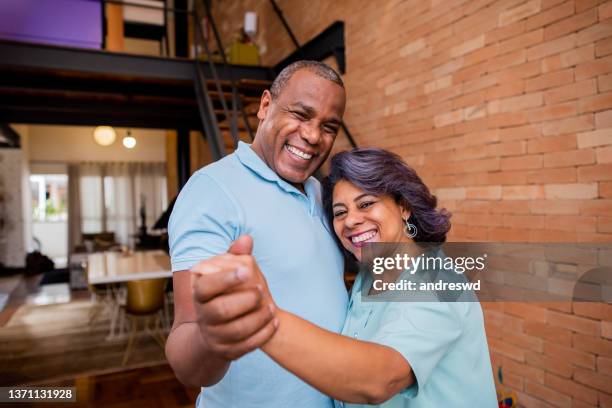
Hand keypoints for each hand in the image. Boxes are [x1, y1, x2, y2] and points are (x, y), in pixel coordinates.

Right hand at [190, 235, 277, 360]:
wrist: (215, 328)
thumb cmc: (224, 292)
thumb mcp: (226, 273)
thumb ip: (235, 256)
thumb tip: (246, 239)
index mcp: (199, 292)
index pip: (206, 286)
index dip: (226, 278)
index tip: (247, 270)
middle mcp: (202, 316)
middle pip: (221, 310)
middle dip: (246, 299)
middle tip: (262, 290)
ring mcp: (213, 336)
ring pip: (236, 330)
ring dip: (258, 318)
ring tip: (271, 307)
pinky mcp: (227, 351)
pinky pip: (246, 346)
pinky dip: (263, 334)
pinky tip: (274, 322)